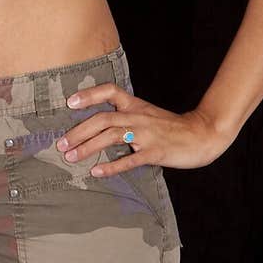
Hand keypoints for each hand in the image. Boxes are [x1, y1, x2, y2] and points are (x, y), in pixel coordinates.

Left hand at [58, 80, 229, 172]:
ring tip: (71, 157)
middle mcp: (138, 117)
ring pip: (111, 137)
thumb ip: (127, 115)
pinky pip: (129, 159)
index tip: (70, 102)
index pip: (110, 90)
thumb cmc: (171, 127)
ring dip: (88, 147)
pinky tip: (96, 172)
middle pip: (102, 119)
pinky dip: (111, 166)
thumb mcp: (147, 114)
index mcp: (135, 105)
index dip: (89, 94)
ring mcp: (146, 134)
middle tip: (61, 144)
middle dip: (78, 131)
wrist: (201, 134)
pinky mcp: (155, 152)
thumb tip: (99, 125)